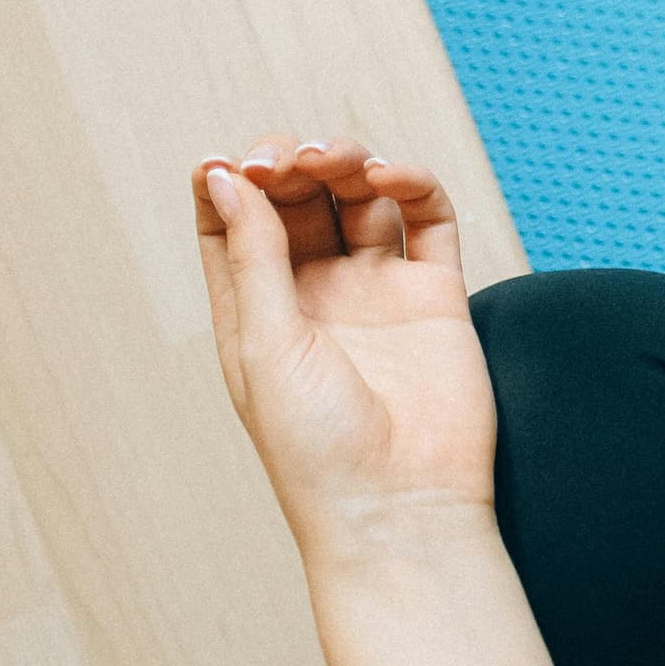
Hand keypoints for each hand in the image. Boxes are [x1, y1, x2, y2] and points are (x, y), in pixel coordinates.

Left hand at [194, 136, 497, 563]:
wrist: (401, 505)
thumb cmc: (316, 448)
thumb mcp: (265, 345)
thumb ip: (255, 255)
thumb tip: (229, 176)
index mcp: (256, 310)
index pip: (234, 223)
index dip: (231, 182)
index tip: (232, 163)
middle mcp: (315, 294)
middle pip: (300, 199)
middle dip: (294, 163)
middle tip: (294, 160)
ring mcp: (377, 291)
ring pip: (361, 199)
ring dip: (349, 164)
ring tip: (344, 163)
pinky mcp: (435, 294)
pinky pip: (427, 219)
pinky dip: (412, 185)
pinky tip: (392, 177)